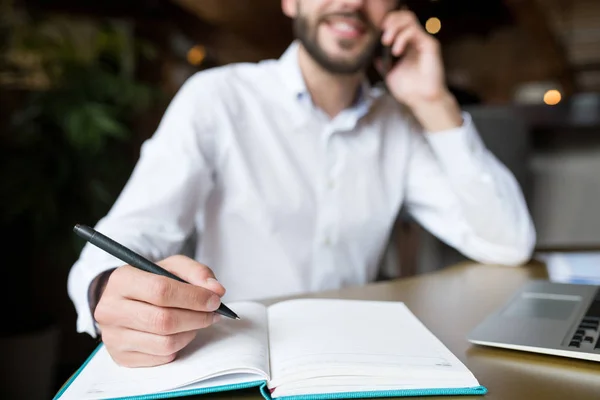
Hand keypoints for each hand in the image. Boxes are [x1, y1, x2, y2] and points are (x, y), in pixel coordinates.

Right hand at [93, 255, 225, 366]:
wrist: (126, 301)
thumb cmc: (152, 282)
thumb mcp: (173, 268)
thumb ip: (196, 272)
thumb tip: (216, 290)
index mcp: (122, 280)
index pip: (161, 291)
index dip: (193, 297)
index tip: (214, 299)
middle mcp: (111, 309)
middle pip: (163, 320)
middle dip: (197, 318)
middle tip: (213, 313)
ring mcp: (113, 336)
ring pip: (164, 343)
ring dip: (190, 333)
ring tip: (198, 322)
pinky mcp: (120, 357)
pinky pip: (161, 357)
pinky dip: (179, 346)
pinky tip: (181, 333)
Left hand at [378, 10, 446, 106]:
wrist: (421, 101)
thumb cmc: (409, 90)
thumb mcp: (389, 73)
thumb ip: (382, 61)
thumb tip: (373, 53)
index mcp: (408, 45)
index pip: (399, 22)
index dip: (388, 23)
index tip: (378, 35)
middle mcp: (417, 40)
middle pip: (404, 16)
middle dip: (390, 22)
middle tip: (383, 37)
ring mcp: (423, 41)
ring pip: (409, 19)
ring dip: (394, 28)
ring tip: (387, 42)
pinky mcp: (430, 45)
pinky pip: (414, 31)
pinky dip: (402, 38)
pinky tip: (396, 51)